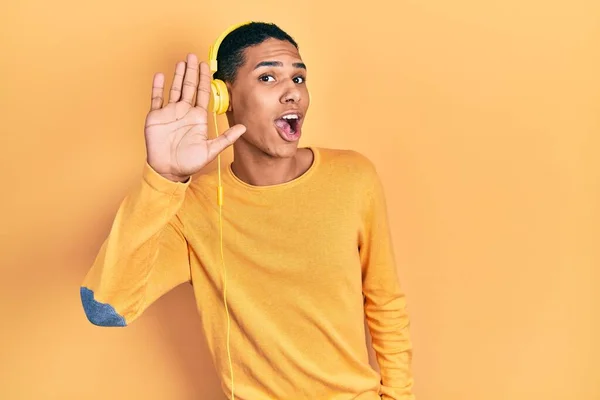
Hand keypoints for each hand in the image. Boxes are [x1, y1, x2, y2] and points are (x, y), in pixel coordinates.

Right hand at [144, 53, 245, 181]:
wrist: (168, 170)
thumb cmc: (189, 162)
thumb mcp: (211, 150)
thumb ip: (226, 138)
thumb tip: (243, 128)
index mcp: (198, 117)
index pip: (203, 93)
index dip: (204, 79)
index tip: (206, 66)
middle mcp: (184, 112)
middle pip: (189, 87)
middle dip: (192, 71)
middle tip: (193, 56)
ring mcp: (170, 113)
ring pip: (174, 89)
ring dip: (178, 75)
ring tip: (181, 62)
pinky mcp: (156, 117)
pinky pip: (156, 98)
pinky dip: (158, 87)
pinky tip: (160, 75)